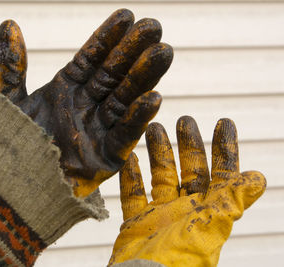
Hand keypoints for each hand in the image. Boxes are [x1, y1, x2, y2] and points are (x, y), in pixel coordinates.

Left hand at [0, 9, 173, 196]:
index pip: (91, 57)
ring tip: (163, 51)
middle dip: (133, 51)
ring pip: (124, 99)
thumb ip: (11, 64)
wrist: (5, 185)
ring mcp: (97, 129)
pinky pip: (124, 134)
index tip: (126, 15)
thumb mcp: (6, 97)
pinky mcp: (105, 156)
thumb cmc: (5, 142)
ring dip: (144, 77)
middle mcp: (85, 105)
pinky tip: (153, 97)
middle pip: (114, 74)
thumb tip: (8, 23)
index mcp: (66, 89)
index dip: (107, 38)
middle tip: (154, 26)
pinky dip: (137, 118)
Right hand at [108, 116, 265, 265]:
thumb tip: (258, 178)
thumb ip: (228, 202)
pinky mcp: (137, 222)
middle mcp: (186, 211)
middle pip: (190, 171)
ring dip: (158, 154)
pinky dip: (130, 176)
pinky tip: (128, 158)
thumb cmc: (175, 261)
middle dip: (188, 144)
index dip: (225, 150)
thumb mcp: (206, 228)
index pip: (222, 175)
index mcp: (207, 212)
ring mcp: (160, 215)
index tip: (223, 123)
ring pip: (161, 177)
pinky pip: (133, 194)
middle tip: (183, 120)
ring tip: (153, 129)